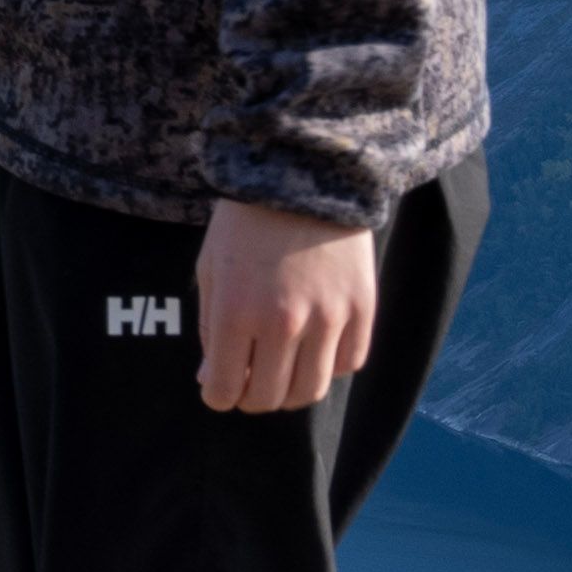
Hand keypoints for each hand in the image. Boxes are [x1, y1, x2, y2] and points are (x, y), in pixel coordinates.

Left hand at [195, 199, 376, 415]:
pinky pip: (348, 364)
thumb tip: (212, 380)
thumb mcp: (210, 269)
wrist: (303, 173)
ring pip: (310, 391)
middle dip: (251, 398)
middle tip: (249, 381)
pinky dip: (330, 366)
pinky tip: (316, 347)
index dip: (218, 395)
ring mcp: (327, 317)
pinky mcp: (361, 308)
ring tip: (282, 371)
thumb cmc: (246, 221)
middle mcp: (282, 322)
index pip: (223, 391)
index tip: (221, 385)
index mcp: (235, 311)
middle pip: (267, 399)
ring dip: (290, 392)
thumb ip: (209, 329)